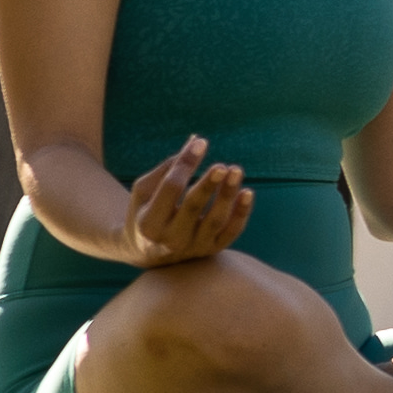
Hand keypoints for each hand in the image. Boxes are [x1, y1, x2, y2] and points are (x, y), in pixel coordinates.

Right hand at [118, 136, 252, 268]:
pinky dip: (241, 213)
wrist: (150, 252)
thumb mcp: (145, 191)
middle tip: (221, 166)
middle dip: (208, 185)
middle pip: (193, 207)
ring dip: (228, 195)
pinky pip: (231, 232)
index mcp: (149, 222)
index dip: (186, 165)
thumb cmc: (147, 211)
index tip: (201, 143)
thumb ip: (168, 167)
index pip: (170, 188)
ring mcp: (193, 247)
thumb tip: (196, 140)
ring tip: (236, 171)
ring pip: (215, 221)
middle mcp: (170, 239)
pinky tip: (247, 192)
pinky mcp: (211, 249)